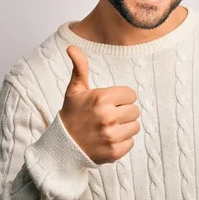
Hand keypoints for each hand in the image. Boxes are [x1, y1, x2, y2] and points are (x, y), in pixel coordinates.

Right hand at [60, 45, 140, 163]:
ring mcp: (112, 135)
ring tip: (109, 128)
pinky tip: (108, 139)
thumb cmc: (72, 114)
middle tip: (107, 116)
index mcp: (102, 98)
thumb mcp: (75, 90)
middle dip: (123, 112)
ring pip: (135, 126)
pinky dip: (122, 142)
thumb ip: (79, 67)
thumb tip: (72, 47)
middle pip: (135, 111)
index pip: (131, 95)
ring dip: (125, 127)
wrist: (63, 145)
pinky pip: (131, 142)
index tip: (108, 103)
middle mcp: (108, 117)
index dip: (121, 98)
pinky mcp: (115, 152)